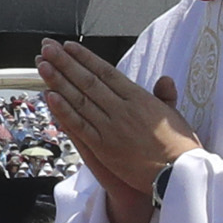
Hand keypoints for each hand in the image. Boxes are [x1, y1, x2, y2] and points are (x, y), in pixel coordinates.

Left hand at [38, 39, 201, 194]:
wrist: (178, 175)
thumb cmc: (180, 147)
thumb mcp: (176, 116)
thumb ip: (166, 96)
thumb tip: (164, 79)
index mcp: (140, 99)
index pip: (107, 72)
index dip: (86, 58)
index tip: (69, 47)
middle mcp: (123, 110)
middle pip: (88, 81)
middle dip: (65, 63)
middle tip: (48, 48)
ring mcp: (111, 128)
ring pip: (79, 100)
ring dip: (59, 81)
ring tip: (43, 65)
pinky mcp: (103, 147)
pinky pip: (79, 126)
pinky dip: (63, 111)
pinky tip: (50, 96)